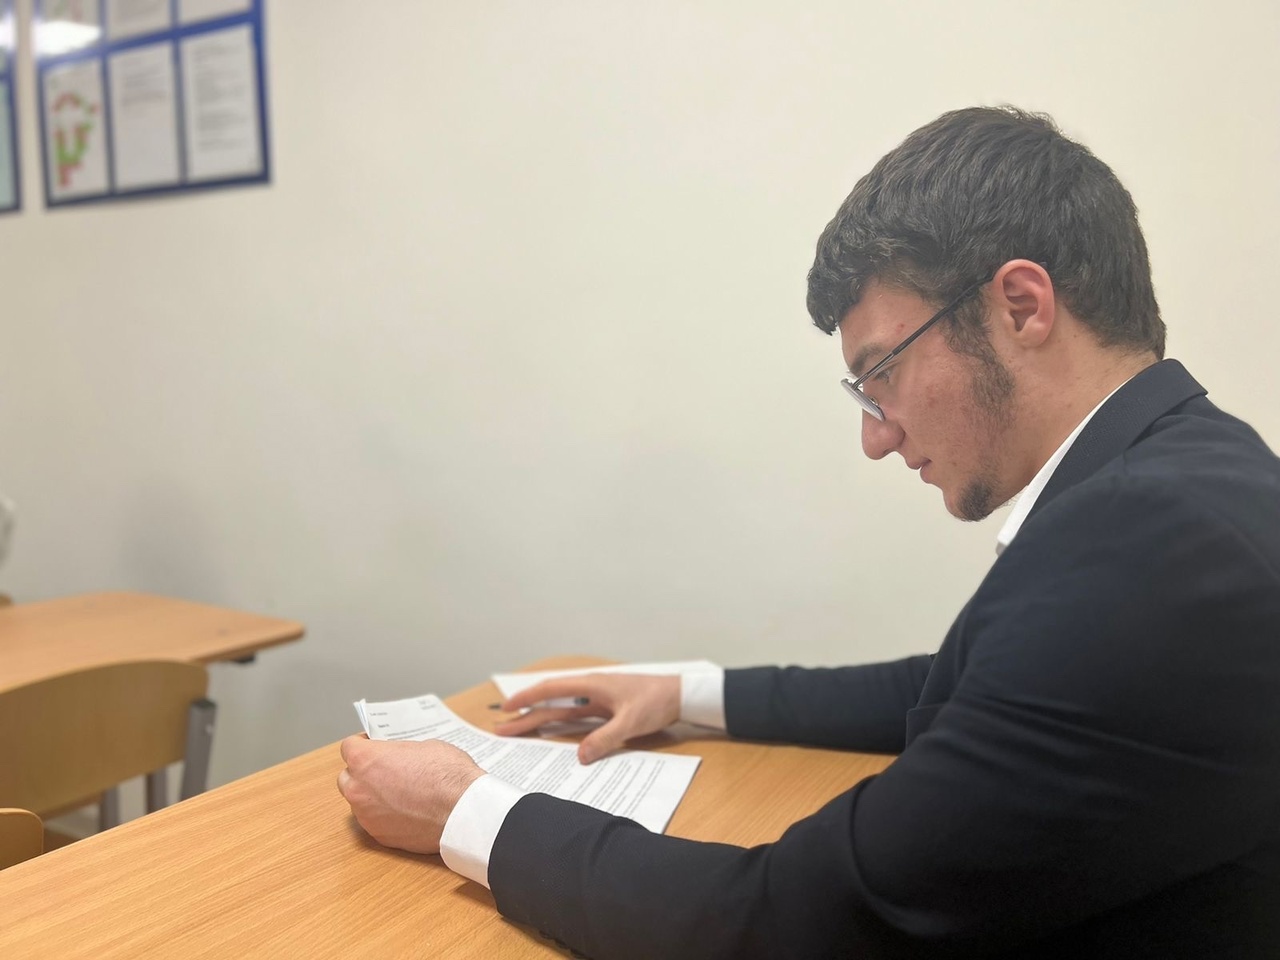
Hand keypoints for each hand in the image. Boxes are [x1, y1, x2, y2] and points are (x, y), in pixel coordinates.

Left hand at [337, 735, 483, 853]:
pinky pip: (375, 822)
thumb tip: (398, 761)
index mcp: (366, 760)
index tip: (373, 746)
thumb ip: (400, 754)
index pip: (349, 747)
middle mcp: (359, 789)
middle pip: (347, 777)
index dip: (362, 745)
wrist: (463, 810)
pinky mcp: (381, 836)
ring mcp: (367, 816)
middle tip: (383, 770)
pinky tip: (406, 812)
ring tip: (398, 794)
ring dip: (372, 796)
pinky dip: (385, 816)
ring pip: (359, 803)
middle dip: (361, 773)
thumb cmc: (447, 774)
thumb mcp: (424, 747)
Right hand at [495, 673, 679, 763]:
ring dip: (540, 721)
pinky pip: (576, 719)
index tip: (507, 708)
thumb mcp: (631, 722)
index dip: (527, 698)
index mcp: (592, 684)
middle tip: (500, 729)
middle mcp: (590, 690)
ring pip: (561, 712)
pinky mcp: (605, 711)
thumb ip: (606, 738)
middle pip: (551, 703)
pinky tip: (549, 735)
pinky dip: (560, 727)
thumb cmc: (657, 701)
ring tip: (516, 732)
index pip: (551, 689)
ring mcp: (596, 701)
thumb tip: (580, 757)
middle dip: (526, 715)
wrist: (680, 696)